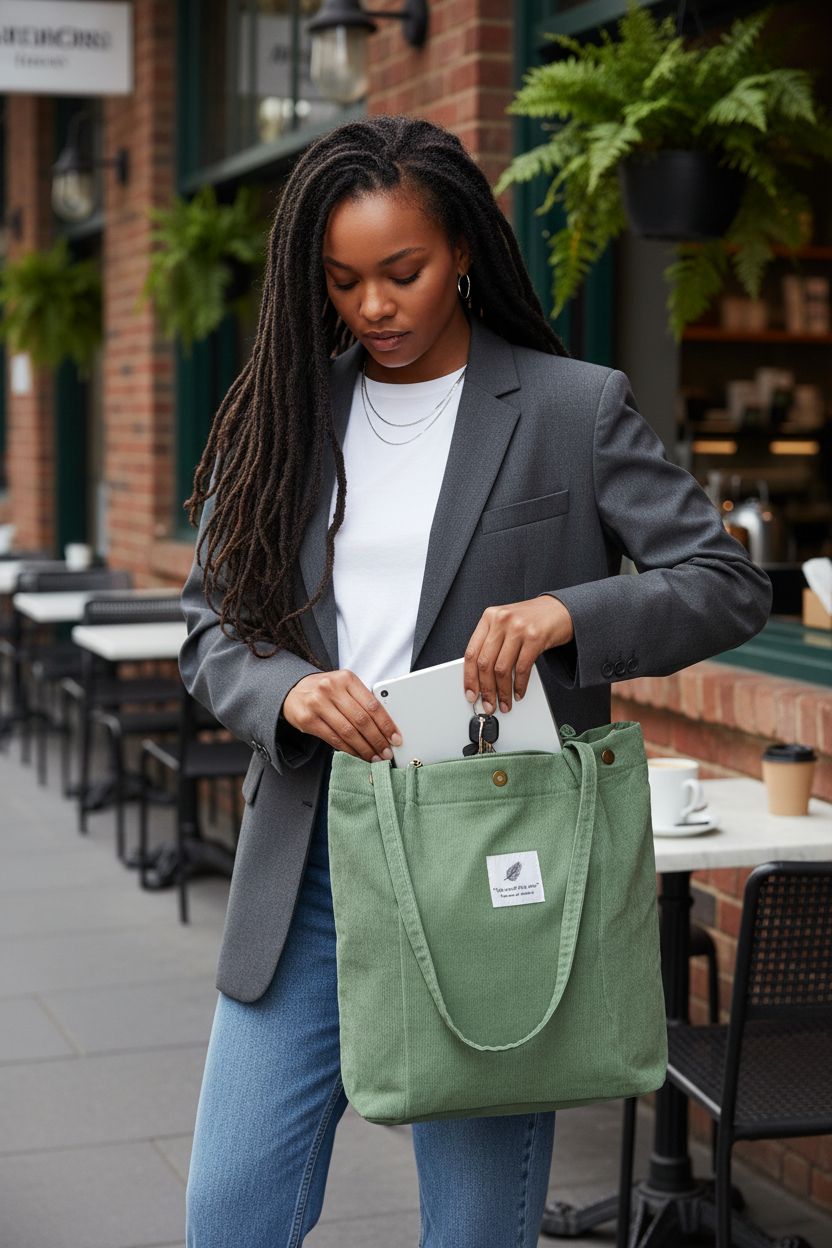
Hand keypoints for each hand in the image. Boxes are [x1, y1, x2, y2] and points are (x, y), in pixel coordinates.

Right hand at [282, 669, 401, 761]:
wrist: (293, 691)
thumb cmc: (324, 690)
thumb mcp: (343, 686)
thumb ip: (361, 700)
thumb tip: (385, 726)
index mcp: (346, 678)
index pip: (372, 704)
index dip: (386, 724)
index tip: (395, 737)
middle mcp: (331, 689)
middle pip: (361, 720)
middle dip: (377, 739)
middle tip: (386, 752)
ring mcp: (318, 704)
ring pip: (348, 732)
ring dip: (364, 748)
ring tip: (375, 757)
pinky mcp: (308, 720)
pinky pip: (334, 739)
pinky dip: (349, 749)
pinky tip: (358, 754)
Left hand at [463, 595, 573, 714]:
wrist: (560, 609)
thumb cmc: (531, 620)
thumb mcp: (506, 624)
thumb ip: (492, 643)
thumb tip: (481, 678)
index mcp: (489, 617)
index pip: (471, 652)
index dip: (469, 677)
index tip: (470, 694)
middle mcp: (501, 620)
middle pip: (485, 663)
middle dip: (486, 689)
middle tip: (488, 704)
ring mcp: (518, 628)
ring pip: (502, 669)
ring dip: (502, 692)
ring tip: (504, 703)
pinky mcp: (535, 637)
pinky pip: (522, 669)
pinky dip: (519, 685)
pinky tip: (518, 693)